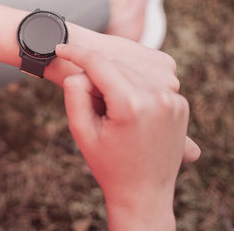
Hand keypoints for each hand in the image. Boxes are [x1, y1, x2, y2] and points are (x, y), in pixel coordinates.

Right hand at [45, 27, 200, 162]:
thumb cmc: (107, 164)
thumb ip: (74, 94)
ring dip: (114, 80)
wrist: (143, 194)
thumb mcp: (81, 130)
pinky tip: (124, 110)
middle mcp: (158, 97)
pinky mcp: (181, 104)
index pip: (99, 63)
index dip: (76, 52)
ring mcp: (174, 100)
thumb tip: (80, 71)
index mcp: (131, 104)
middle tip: (82, 92)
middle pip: (116, 67)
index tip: (60, 47)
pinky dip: (132, 88)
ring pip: (132, 73)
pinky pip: (148, 84)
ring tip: (105, 107)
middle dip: (95, 73)